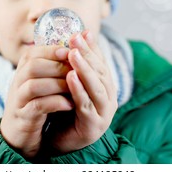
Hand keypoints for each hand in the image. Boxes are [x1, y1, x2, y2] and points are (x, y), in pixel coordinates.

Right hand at [0, 45, 73, 158]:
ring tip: (76, 88)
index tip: (73, 52)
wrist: (21, 132)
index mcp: (23, 68)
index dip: (54, 50)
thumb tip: (80, 40)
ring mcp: (18, 99)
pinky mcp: (23, 116)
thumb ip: (58, 63)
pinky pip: (38, 106)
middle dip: (58, 66)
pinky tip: (70, 104)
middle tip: (78, 70)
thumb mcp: (46, 80)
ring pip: (34, 85)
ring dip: (57, 85)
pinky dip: (56, 103)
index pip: (34, 52)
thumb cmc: (39, 100)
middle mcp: (18, 80)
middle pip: (33, 65)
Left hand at [51, 30, 117, 152]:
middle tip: (74, 39)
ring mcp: (103, 113)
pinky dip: (79, 90)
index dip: (90, 47)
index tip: (78, 33)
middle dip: (87, 54)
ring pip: (96, 88)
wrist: (62, 140)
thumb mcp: (74, 83)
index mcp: (105, 87)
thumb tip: (83, 31)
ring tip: (73, 54)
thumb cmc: (68, 108)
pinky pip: (86, 105)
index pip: (100, 63)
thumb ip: (79, 61)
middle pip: (100, 73)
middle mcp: (109, 98)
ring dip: (85, 69)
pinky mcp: (93, 125)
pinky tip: (70, 78)